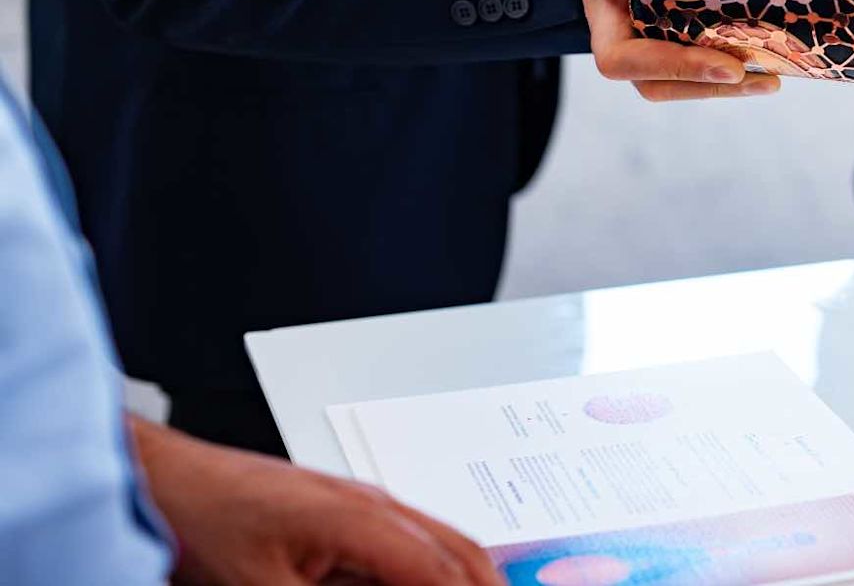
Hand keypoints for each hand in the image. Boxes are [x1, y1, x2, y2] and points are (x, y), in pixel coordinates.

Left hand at [131, 419, 500, 585]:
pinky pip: (407, 546)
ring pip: (440, 546)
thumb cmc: (201, 518)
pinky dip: (427, 574)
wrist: (166, 477)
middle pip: (461, 552)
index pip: (441, 573)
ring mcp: (363, 508)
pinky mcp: (345, 516)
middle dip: (488, 584)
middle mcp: (374, 506)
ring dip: (460, 578)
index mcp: (361, 519)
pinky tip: (422, 584)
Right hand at [576, 0, 780, 100]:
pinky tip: (766, 79)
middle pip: (617, 57)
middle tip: (730, 61)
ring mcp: (628, 40)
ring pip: (649, 84)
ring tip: (757, 78)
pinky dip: (718, 89)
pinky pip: (677, 86)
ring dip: (702, 88)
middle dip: (674, 64)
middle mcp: (604, 12)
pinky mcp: (656, 57)